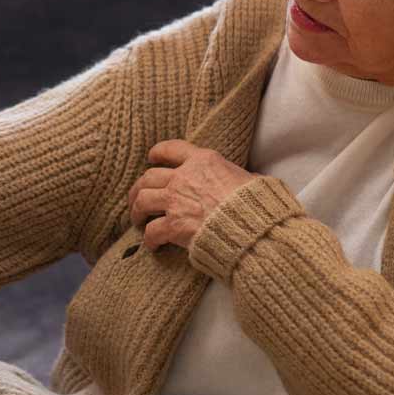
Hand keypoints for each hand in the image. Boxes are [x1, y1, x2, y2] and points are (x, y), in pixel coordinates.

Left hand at [127, 139, 254, 251]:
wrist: (252, 226)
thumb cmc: (256, 203)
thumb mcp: (250, 178)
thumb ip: (239, 178)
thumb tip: (252, 180)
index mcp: (202, 161)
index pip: (171, 149)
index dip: (158, 153)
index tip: (151, 158)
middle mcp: (184, 177)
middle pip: (149, 177)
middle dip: (139, 187)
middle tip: (137, 197)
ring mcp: (175, 201)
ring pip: (142, 200)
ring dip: (136, 210)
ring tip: (138, 219)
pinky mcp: (173, 225)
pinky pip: (151, 231)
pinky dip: (149, 239)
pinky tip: (152, 245)